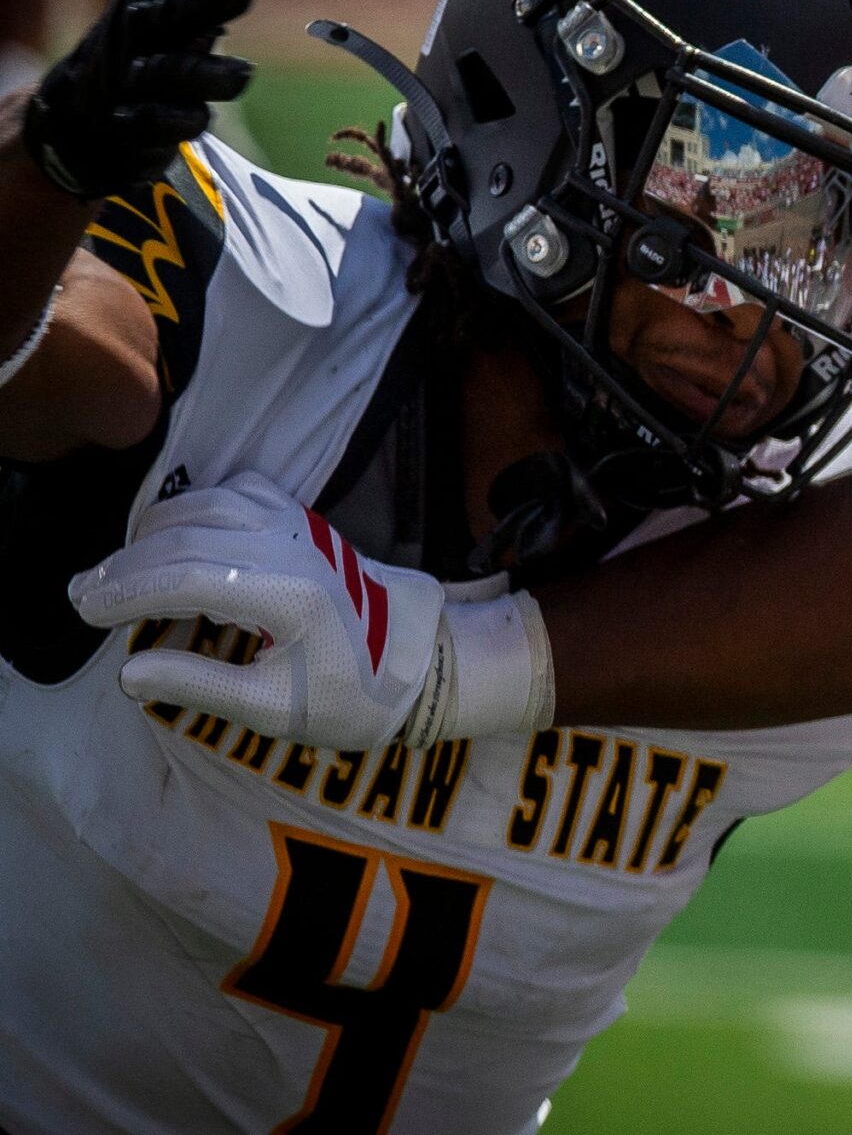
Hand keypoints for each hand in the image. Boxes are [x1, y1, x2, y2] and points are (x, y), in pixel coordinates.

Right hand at [20, 0, 258, 199]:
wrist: (85, 111)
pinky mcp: (131, 125)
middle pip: (171, 12)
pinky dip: (173, 120)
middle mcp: (137, 31)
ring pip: (166, 71)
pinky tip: (200, 119)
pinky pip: (150, 122)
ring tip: (244, 75)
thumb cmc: (148, 38)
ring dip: (203, 72)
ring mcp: (130, 78)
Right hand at [70, 472, 551, 748]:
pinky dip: (190, 509)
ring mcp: (299, 525)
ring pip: (204, 506)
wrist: (418, 660)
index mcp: (289, 595)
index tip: (87, 611)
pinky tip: (168, 536)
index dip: (127, 591)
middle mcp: (292, 547)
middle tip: (83, 596)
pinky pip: (232, 492)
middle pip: (185, 536)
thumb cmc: (352, 694)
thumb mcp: (275, 709)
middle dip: (126, 565)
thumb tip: (131, 672)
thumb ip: (200, 686)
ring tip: (116, 573)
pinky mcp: (302, 518)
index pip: (186, 577)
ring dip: (151, 535)